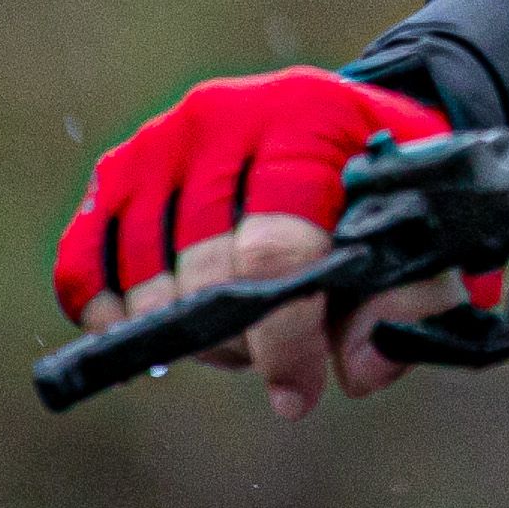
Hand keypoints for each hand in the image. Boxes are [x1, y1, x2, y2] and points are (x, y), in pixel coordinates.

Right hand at [53, 67, 475, 416]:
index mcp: (310, 116)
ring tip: (234, 334)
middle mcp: (225, 113)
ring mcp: (161, 139)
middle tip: (273, 358)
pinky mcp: (115, 170)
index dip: (283, 338)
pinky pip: (85, 262)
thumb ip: (411, 299)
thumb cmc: (379, 184)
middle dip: (240, 339)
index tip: (297, 393)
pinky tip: (149, 330)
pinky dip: (107, 311)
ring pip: (145, 275)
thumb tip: (359, 372)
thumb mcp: (422, 224)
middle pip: (203, 268)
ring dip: (184, 331)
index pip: (274, 248)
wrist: (340, 121)